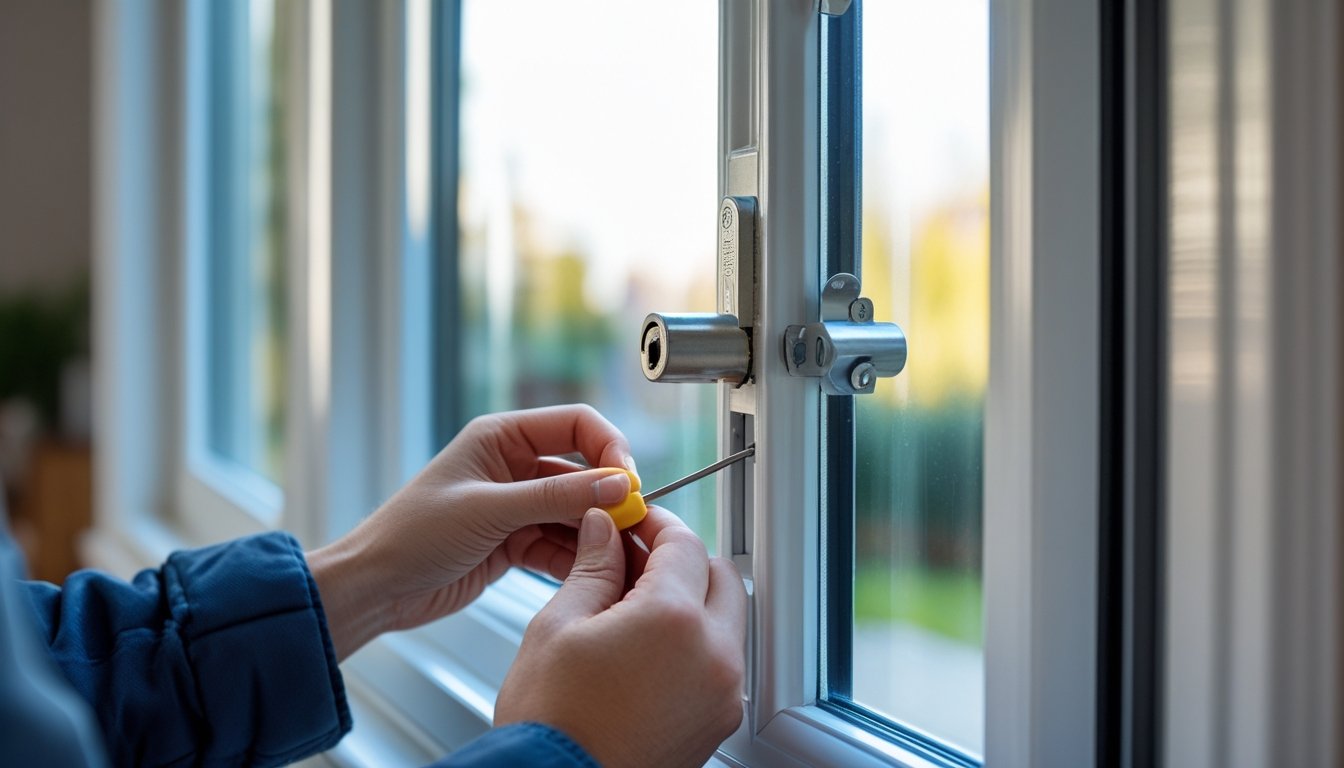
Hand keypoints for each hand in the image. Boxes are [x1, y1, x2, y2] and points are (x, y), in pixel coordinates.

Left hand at [308, 405, 635, 659]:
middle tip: (633, 524)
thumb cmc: (412, 536)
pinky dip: (577, 556)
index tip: (629, 482)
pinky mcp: (514, 540)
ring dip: (596, 530)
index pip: (576, 424)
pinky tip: (591, 572)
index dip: (609, 448)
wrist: (375, 588)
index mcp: (501, 436)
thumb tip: (617, 484)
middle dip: (608, 496)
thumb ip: (555, 495)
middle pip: (582, 469)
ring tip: (617, 554)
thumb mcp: (490, 510)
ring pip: (575, 510)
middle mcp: (512, 464)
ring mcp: (515, 503)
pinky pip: (559, 542)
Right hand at [495, 507, 747, 767]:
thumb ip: (593, 567)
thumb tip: (604, 530)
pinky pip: (719, 661)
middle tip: (633, 558)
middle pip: (719, 576)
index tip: (632, 520)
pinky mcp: (717, 721)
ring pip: (725, 619)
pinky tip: (644, 646)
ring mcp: (722, 694)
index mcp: (674, 621)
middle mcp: (714, 657)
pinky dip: (693, 642)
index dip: (655, 523)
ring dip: (690, 600)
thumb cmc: (550, 726)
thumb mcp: (558, 627)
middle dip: (681, 559)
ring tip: (631, 605)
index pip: (684, 544)